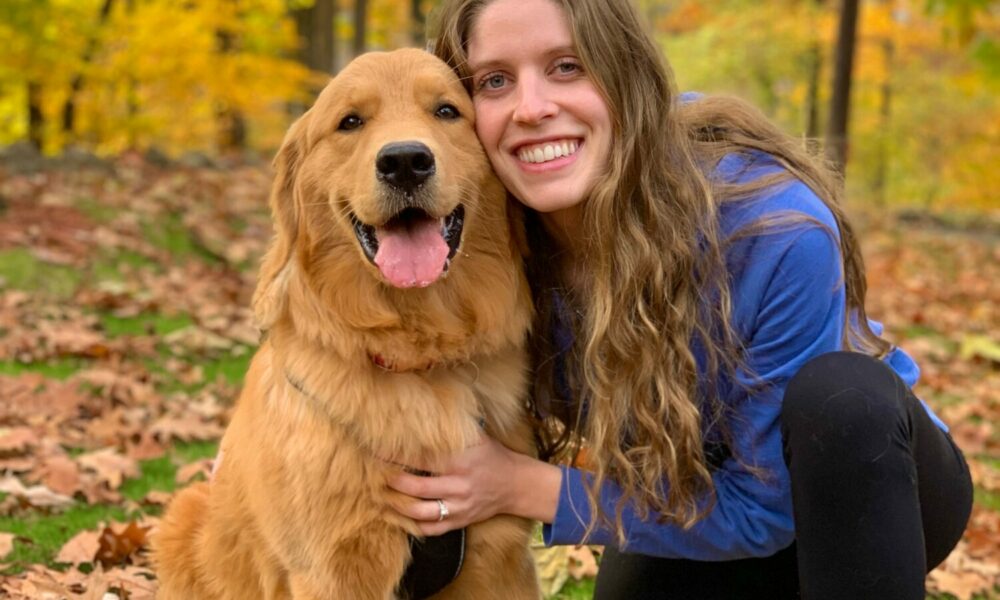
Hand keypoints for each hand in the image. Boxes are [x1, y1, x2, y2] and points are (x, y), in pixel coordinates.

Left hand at [386, 435, 560, 535]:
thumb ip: (451, 427)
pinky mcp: (459, 522)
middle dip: (391, 481)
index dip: (395, 455)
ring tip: (382, 495)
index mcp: (460, 460)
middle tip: (375, 474)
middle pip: (415, 487)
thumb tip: (424, 408)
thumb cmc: (490, 456)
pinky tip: (399, 515)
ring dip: (396, 505)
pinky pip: (430, 529)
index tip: (376, 450)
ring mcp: (458, 506)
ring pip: (419, 512)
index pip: (420, 458)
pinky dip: (412, 524)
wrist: (514, 485)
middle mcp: (458, 485)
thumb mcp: (476, 436)